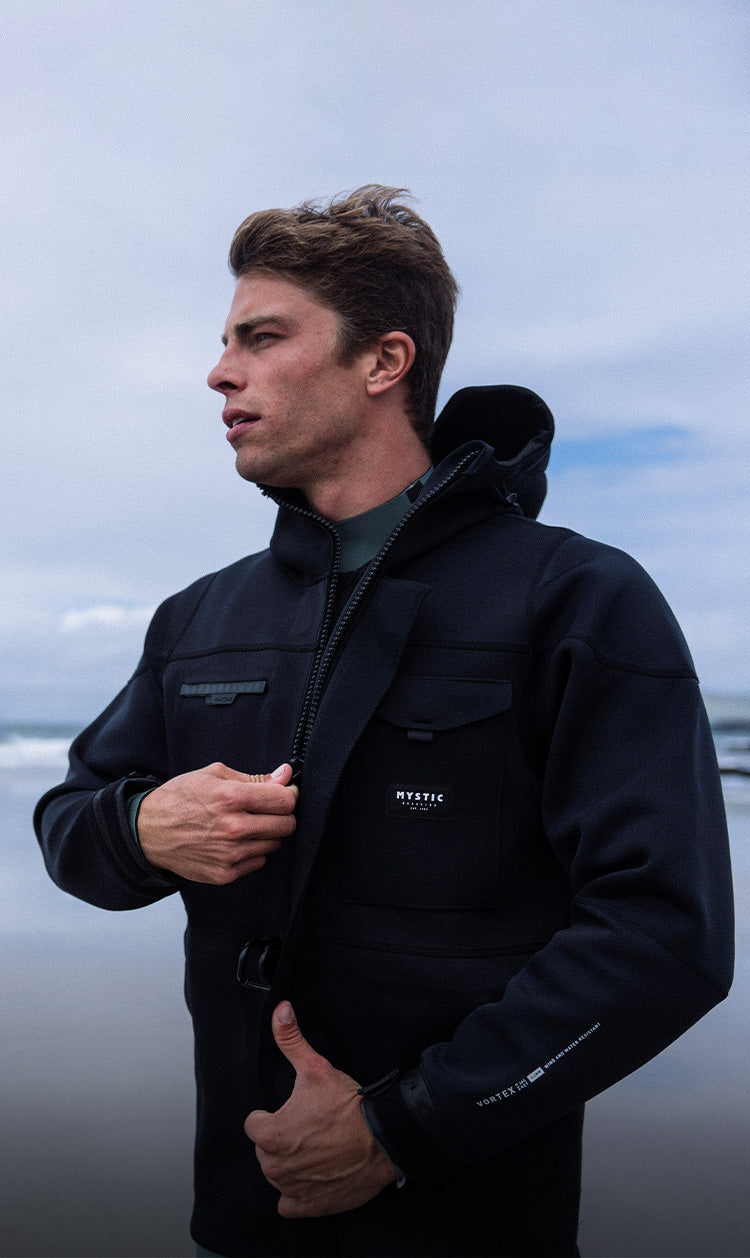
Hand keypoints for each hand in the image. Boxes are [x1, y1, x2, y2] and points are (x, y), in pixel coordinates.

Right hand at [137, 762, 296, 882]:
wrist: (147, 832)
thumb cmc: (179, 799)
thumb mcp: (213, 775)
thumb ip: (254, 777)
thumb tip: (285, 775)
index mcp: (231, 798)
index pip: (285, 801)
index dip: (289, 795)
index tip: (284, 794)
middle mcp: (233, 828)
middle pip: (286, 825)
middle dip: (282, 815)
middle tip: (267, 810)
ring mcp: (229, 854)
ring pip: (274, 844)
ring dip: (267, 834)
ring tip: (246, 824)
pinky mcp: (224, 873)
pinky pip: (258, 862)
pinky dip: (252, 851)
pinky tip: (235, 841)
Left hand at [245, 1002, 398, 1217]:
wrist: (383, 1139)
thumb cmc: (348, 1106)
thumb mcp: (316, 1067)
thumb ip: (291, 1039)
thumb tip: (280, 1010)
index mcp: (270, 1135)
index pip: (254, 1125)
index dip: (272, 1115)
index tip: (294, 1111)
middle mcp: (274, 1166)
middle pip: (265, 1151)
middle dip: (282, 1140)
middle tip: (309, 1128)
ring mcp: (291, 1189)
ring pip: (277, 1175)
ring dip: (291, 1165)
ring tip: (317, 1148)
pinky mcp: (308, 1206)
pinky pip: (288, 1204)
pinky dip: (298, 1194)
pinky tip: (314, 1176)